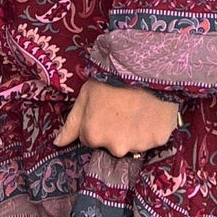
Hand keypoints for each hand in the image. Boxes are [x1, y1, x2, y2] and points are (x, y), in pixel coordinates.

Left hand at [53, 79, 180, 157]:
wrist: (147, 69)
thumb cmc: (113, 79)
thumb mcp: (86, 96)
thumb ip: (71, 124)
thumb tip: (58, 143)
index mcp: (93, 136)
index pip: (90, 139)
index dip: (98, 123)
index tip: (106, 109)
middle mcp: (115, 147)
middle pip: (112, 145)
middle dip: (116, 131)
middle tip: (123, 108)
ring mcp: (138, 146)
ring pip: (133, 144)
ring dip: (134, 132)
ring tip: (138, 109)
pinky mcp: (158, 142)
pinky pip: (153, 141)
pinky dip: (152, 130)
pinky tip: (152, 113)